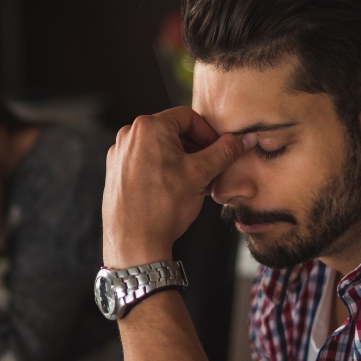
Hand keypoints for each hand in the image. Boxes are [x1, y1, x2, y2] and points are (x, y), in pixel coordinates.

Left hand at [103, 107, 254, 267]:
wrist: (133, 243)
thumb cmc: (163, 207)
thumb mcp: (201, 174)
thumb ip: (225, 151)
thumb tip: (245, 139)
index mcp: (148, 127)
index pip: (188, 117)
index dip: (208, 134)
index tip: (219, 151)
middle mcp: (129, 136)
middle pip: (172, 132)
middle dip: (196, 149)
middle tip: (211, 170)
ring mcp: (119, 154)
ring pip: (159, 149)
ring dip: (181, 161)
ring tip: (196, 184)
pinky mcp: (115, 172)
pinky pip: (145, 162)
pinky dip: (163, 170)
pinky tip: (175, 190)